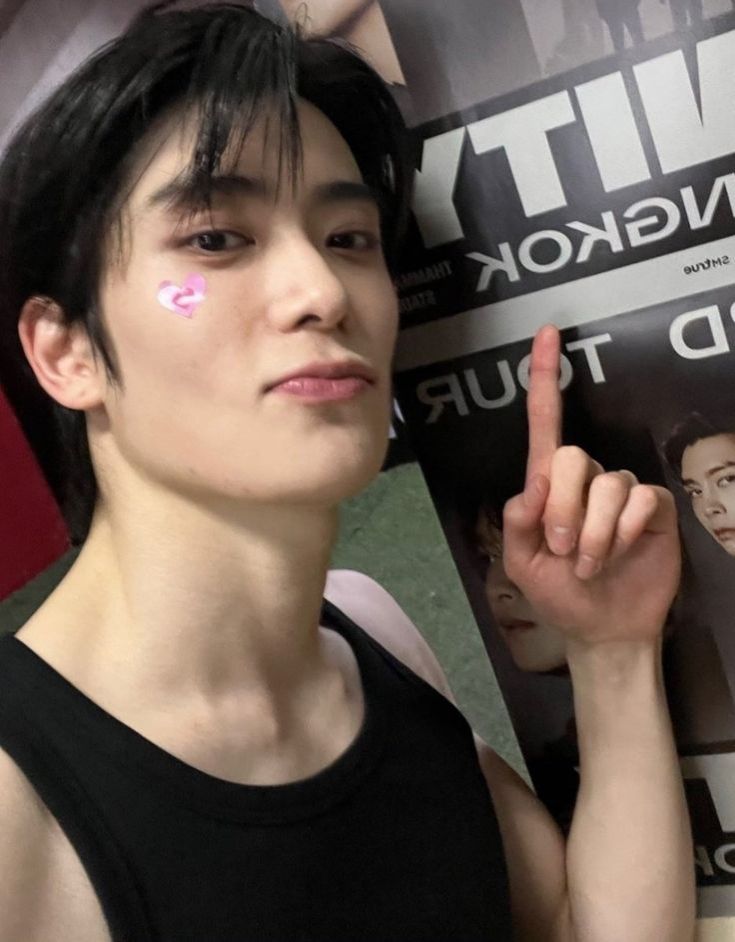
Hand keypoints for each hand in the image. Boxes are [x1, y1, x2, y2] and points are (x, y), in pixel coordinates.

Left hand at [502, 326, 679, 645]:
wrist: (602, 628)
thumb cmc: (558, 593)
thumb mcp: (521, 564)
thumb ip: (518, 522)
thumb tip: (536, 482)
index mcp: (547, 485)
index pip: (545, 424)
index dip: (545, 378)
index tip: (547, 333)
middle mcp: (585, 478)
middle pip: (571, 456)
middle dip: (563, 509)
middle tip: (563, 550)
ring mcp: (620, 491)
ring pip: (607, 485)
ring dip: (594, 534)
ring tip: (589, 565)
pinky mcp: (653, 507)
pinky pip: (639, 500)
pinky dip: (623, 533)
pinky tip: (619, 555)